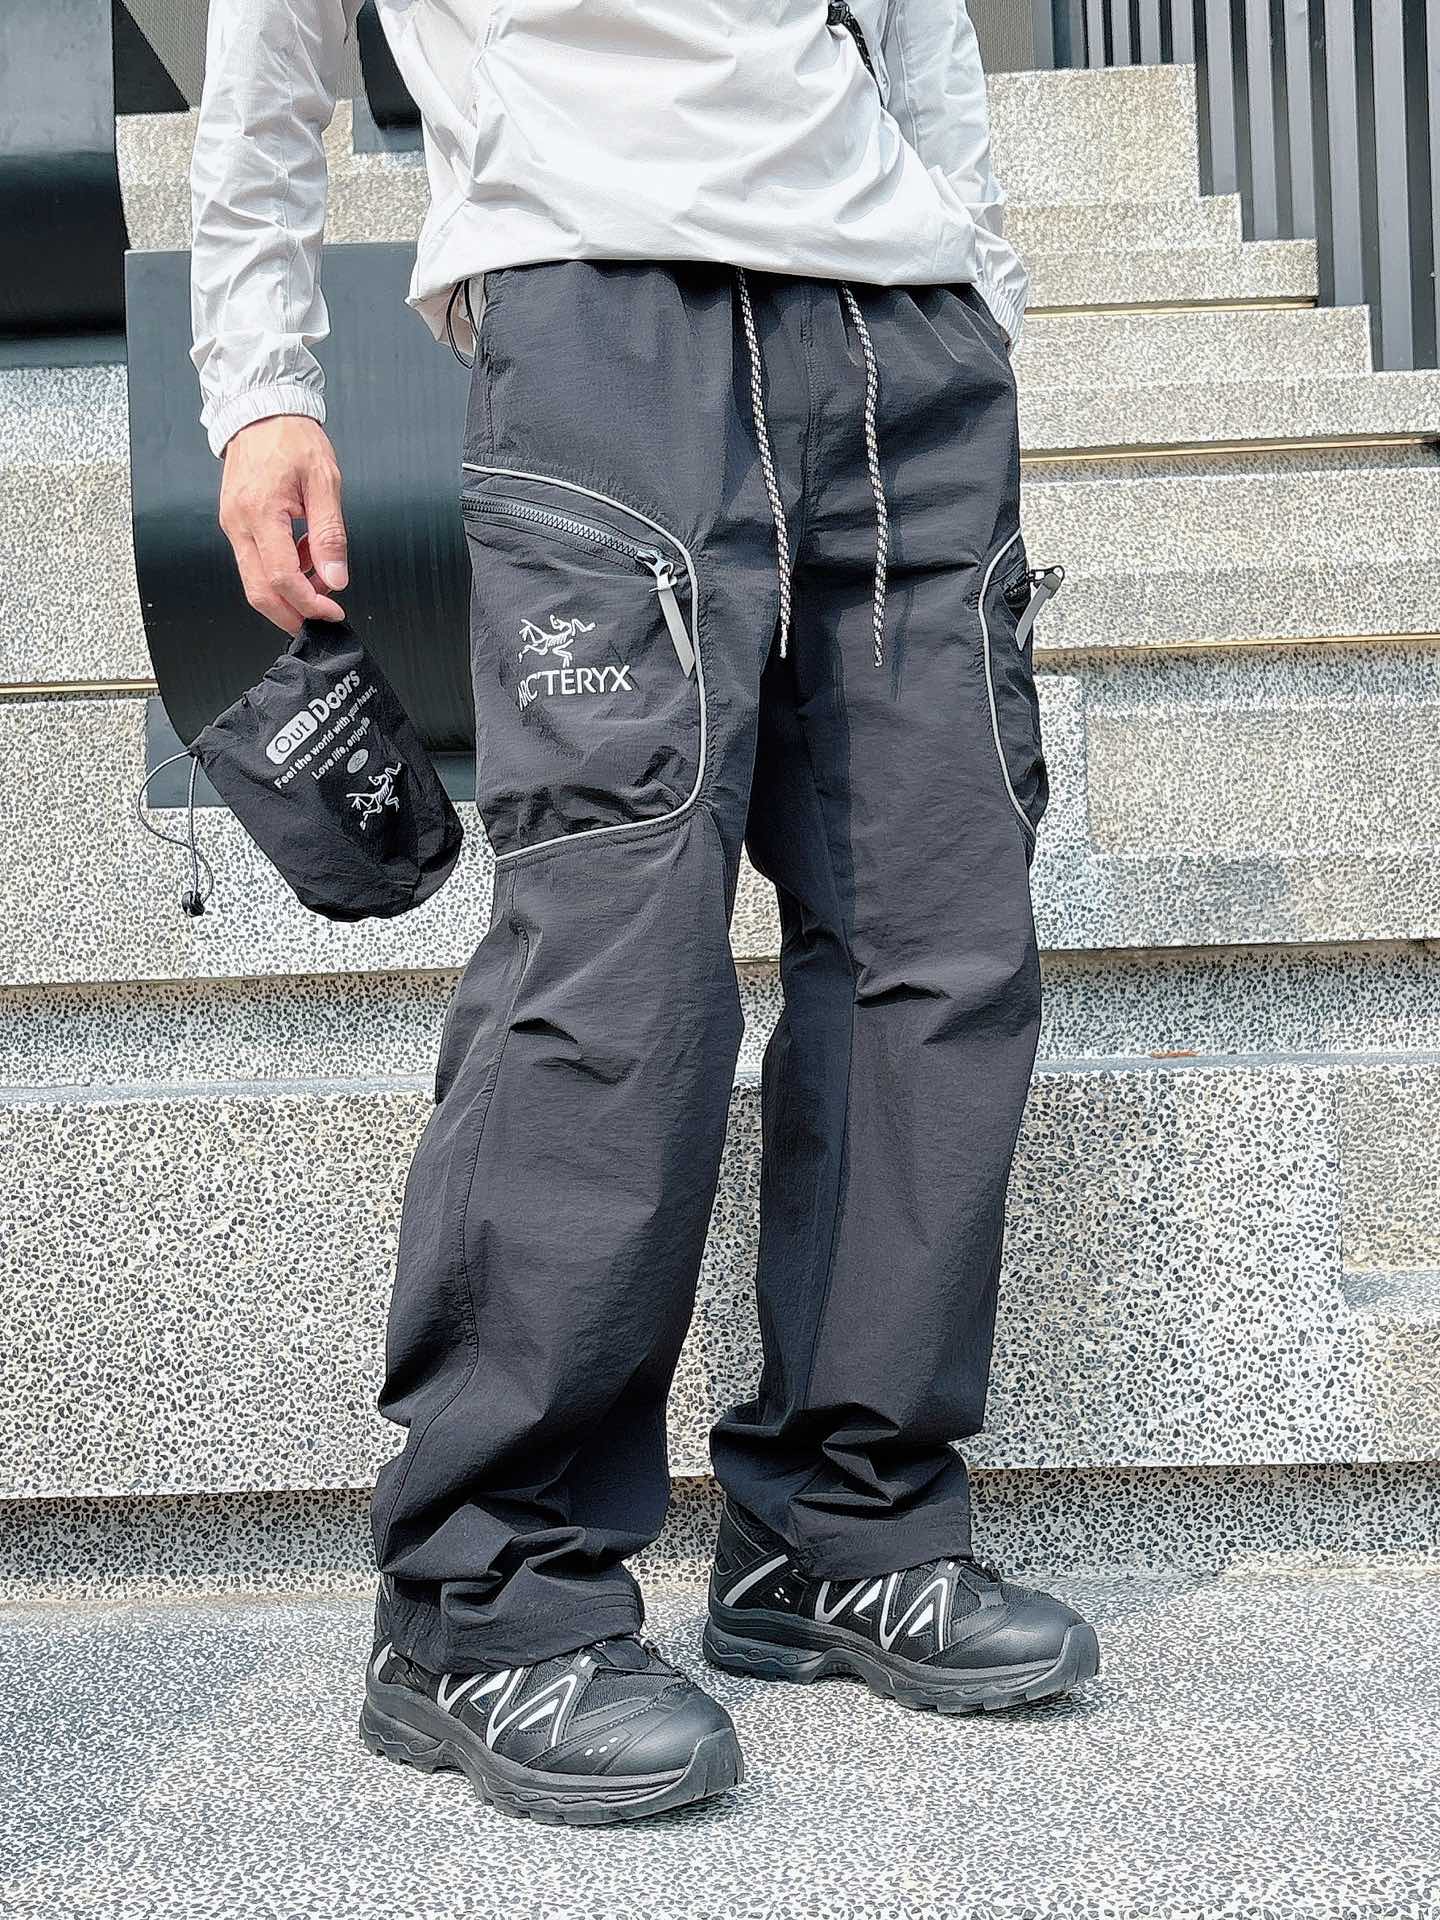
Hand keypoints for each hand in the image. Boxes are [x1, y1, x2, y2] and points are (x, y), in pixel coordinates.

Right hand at [217, 415, 347, 633]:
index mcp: (260, 513)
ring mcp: (232, 525)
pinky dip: (280, 572)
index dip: (309, 603)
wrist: (261, 411)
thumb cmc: (292, 438)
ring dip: (288, 592)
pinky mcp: (235, 523)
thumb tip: (335, 578)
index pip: (281, 578)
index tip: (332, 611)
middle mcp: (238, 524)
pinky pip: (254, 561)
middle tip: (321, 617)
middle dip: (291, 614)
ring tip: (318, 573)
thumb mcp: (325, 482)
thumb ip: (330, 535)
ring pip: (254, 580)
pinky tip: (303, 556)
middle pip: (259, 591)